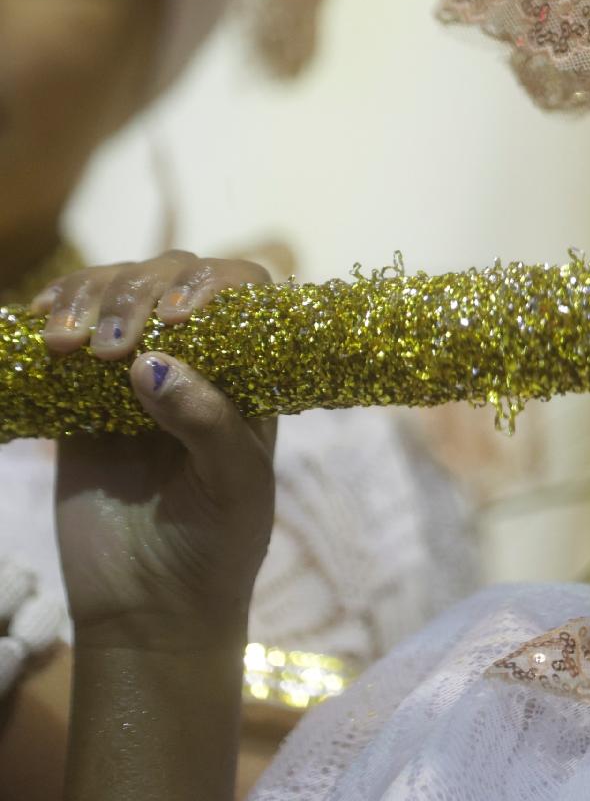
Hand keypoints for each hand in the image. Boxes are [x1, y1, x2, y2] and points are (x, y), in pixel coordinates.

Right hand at [33, 253, 274, 649]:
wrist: (152, 610)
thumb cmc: (217, 546)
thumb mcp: (237, 486)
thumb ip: (209, 422)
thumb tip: (156, 362)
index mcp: (249, 373)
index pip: (242, 293)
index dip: (211, 285)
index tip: (176, 318)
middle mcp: (198, 362)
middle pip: (170, 279)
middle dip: (135, 294)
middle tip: (108, 350)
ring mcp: (134, 378)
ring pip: (115, 297)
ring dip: (87, 299)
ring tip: (67, 346)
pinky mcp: (81, 404)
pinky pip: (65, 344)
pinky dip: (52, 320)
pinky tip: (38, 331)